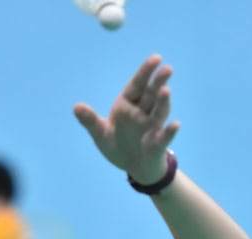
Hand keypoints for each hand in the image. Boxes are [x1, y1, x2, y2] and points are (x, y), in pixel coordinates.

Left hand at [74, 54, 180, 184]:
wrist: (133, 167)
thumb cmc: (118, 146)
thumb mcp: (100, 134)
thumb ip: (90, 121)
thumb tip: (76, 107)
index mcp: (128, 105)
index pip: (138, 85)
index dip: (146, 72)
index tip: (156, 58)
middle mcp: (143, 112)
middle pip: (152, 94)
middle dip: (159, 82)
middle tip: (167, 68)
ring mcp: (152, 127)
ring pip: (159, 112)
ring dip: (163, 102)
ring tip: (166, 90)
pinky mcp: (157, 144)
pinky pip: (164, 136)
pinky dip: (169, 131)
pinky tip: (175, 124)